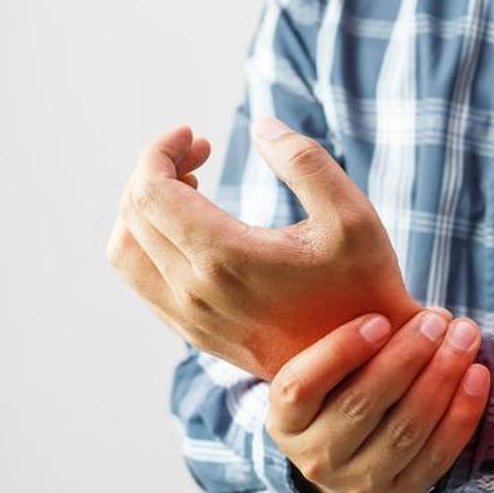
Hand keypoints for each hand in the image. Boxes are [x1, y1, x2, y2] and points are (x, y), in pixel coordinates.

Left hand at [107, 120, 419, 379]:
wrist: (367, 366)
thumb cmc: (365, 287)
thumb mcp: (351, 214)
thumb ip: (304, 160)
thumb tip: (261, 126)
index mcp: (226, 258)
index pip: (149, 192)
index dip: (160, 151)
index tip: (193, 135)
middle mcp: (196, 293)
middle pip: (132, 215)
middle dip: (155, 170)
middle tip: (198, 153)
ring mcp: (191, 320)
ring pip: (125, 255)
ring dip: (142, 211)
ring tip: (188, 189)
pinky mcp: (196, 335)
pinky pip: (143, 284)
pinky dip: (149, 246)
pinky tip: (194, 229)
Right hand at [267, 310, 490, 492]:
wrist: (346, 451)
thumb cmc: (337, 383)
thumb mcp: (321, 358)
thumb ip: (342, 326)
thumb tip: (373, 262)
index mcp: (284, 418)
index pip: (301, 386)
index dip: (340, 352)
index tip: (379, 319)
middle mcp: (314, 456)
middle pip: (360, 406)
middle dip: (406, 357)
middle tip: (436, 319)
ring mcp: (357, 481)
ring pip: (403, 430)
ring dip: (441, 378)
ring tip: (464, 337)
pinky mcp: (399, 492)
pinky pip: (436, 455)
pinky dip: (462, 414)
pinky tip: (478, 375)